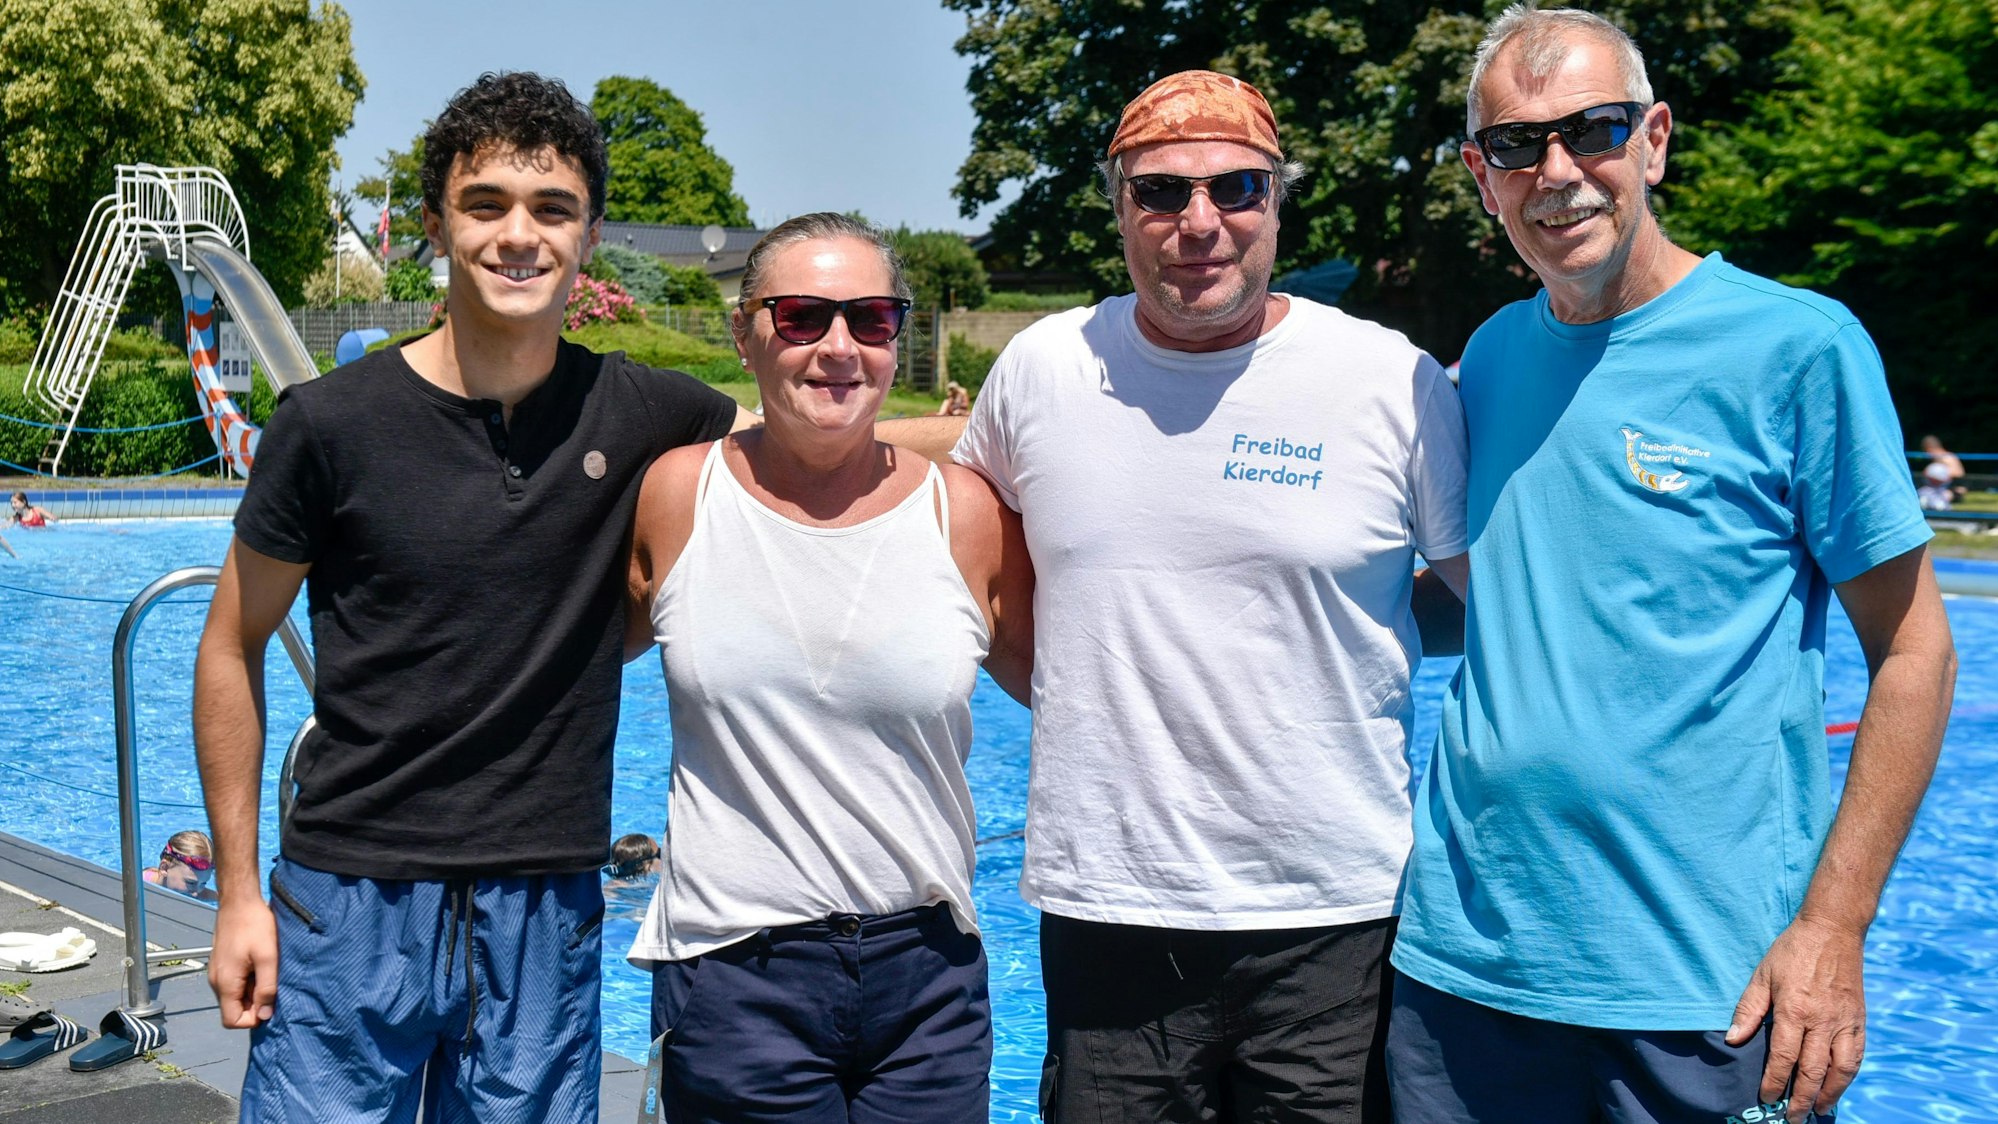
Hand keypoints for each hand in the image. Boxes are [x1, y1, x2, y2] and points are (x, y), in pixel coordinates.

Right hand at [210, 897, 278, 1028]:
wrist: (239, 900)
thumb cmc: (255, 926)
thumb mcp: (267, 957)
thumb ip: (267, 987)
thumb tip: (265, 1015)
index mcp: (225, 983)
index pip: (231, 1020)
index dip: (252, 1019)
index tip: (269, 1003)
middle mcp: (217, 982)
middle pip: (233, 1009)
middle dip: (255, 1004)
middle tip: (272, 984)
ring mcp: (218, 972)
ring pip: (235, 996)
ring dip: (253, 991)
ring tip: (267, 971)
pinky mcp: (222, 963)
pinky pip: (235, 983)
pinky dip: (249, 980)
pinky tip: (261, 964)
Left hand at [1726, 914, 1867, 1121]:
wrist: (1832, 930)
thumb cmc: (1791, 952)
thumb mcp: (1762, 976)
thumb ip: (1748, 1010)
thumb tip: (1732, 1040)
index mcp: (1795, 1010)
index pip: (1784, 1057)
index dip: (1774, 1081)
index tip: (1766, 1099)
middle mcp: (1823, 1021)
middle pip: (1813, 1071)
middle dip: (1802, 1099)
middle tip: (1793, 1118)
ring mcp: (1845, 1022)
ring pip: (1841, 1070)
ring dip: (1830, 1094)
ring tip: (1818, 1110)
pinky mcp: (1859, 1019)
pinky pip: (1857, 1055)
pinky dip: (1848, 1076)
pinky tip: (1839, 1086)